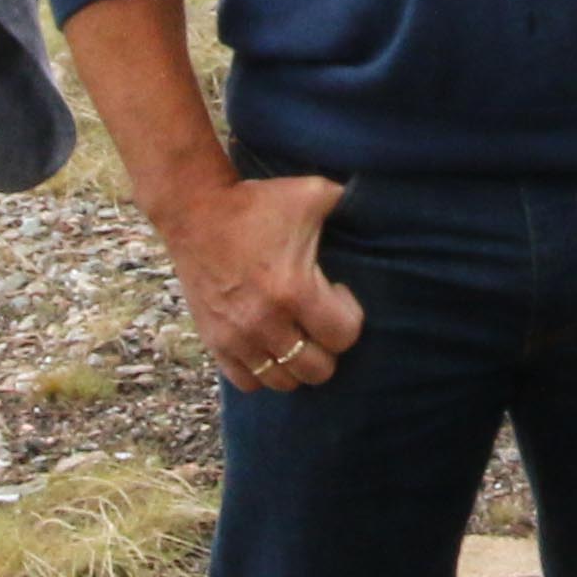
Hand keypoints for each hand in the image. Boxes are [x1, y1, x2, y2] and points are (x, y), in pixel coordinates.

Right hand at [164, 167, 362, 396]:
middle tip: (319, 319)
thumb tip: (381, 204)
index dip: (349, 316)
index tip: (337, 292)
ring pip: (283, 383)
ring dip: (297, 364)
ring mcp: (237, 337)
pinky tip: (269, 345)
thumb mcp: (312, 193)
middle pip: (318, 371)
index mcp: (294, 290)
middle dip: (328, 347)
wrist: (195, 210)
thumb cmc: (257, 202)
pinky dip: (263, 372)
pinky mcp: (214, 342)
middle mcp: (265, 322)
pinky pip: (247, 383)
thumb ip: (351, 203)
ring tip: (296, 333)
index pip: (343, 337)